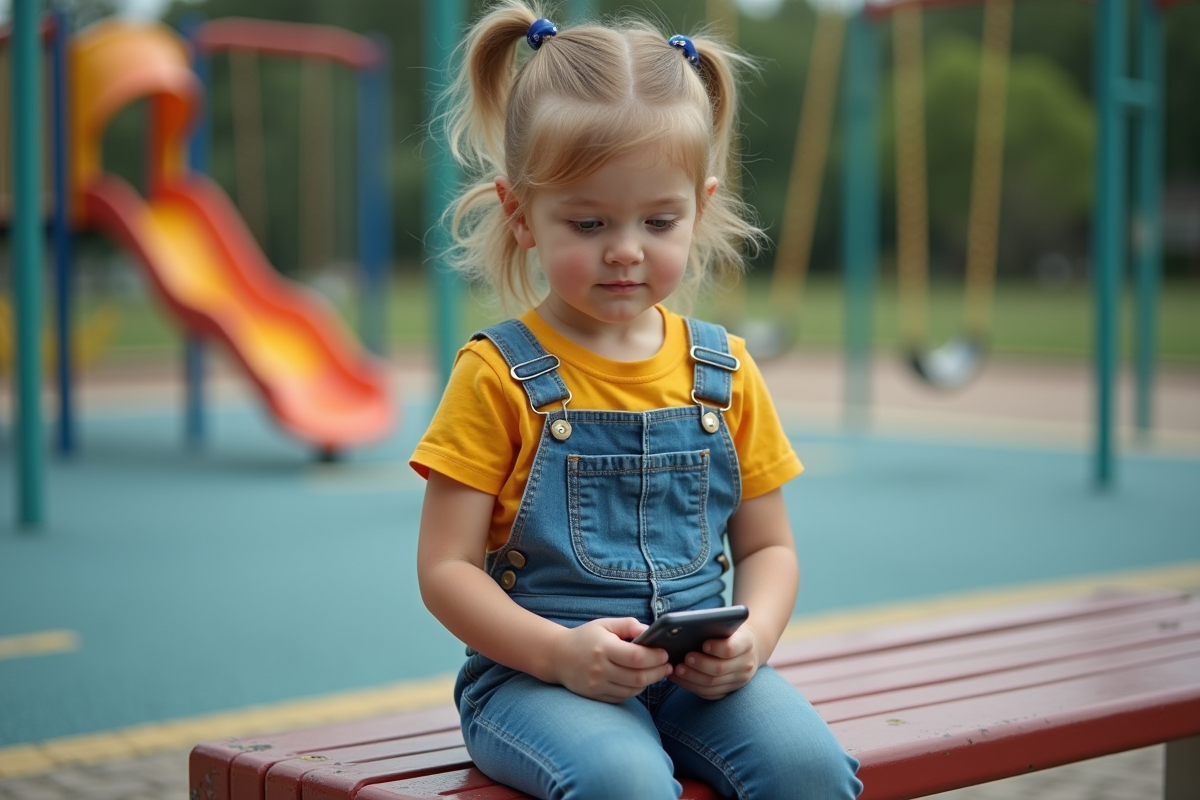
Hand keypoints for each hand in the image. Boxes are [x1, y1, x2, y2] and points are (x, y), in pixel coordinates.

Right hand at [551, 617, 672, 702]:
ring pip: (633, 690)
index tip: (665, 653)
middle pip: (638, 676)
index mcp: (604, 648)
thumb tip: (651, 631)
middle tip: (668, 666)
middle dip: (658, 672)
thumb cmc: (585, 637)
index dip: (655, 657)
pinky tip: (638, 680)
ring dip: (649, 682)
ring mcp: (597, 685)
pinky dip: (634, 689)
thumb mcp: (605, 624)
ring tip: (657, 672)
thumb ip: (629, 625)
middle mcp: (600, 669)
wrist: (557, 656)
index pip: (636, 657)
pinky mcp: (596, 696)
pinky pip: (623, 697)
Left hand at [669, 623, 761, 699]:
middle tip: (685, 658)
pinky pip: (708, 693)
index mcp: (746, 644)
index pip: (731, 649)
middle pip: (719, 669)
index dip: (716, 648)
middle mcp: (745, 664)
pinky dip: (691, 686)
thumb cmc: (731, 632)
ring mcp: (738, 680)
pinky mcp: (728, 691)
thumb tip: (687, 628)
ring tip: (677, 669)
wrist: (749, 648)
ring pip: (712, 684)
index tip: (703, 644)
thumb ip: (714, 625)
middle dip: (700, 665)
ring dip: (691, 678)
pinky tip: (678, 678)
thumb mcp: (729, 624)